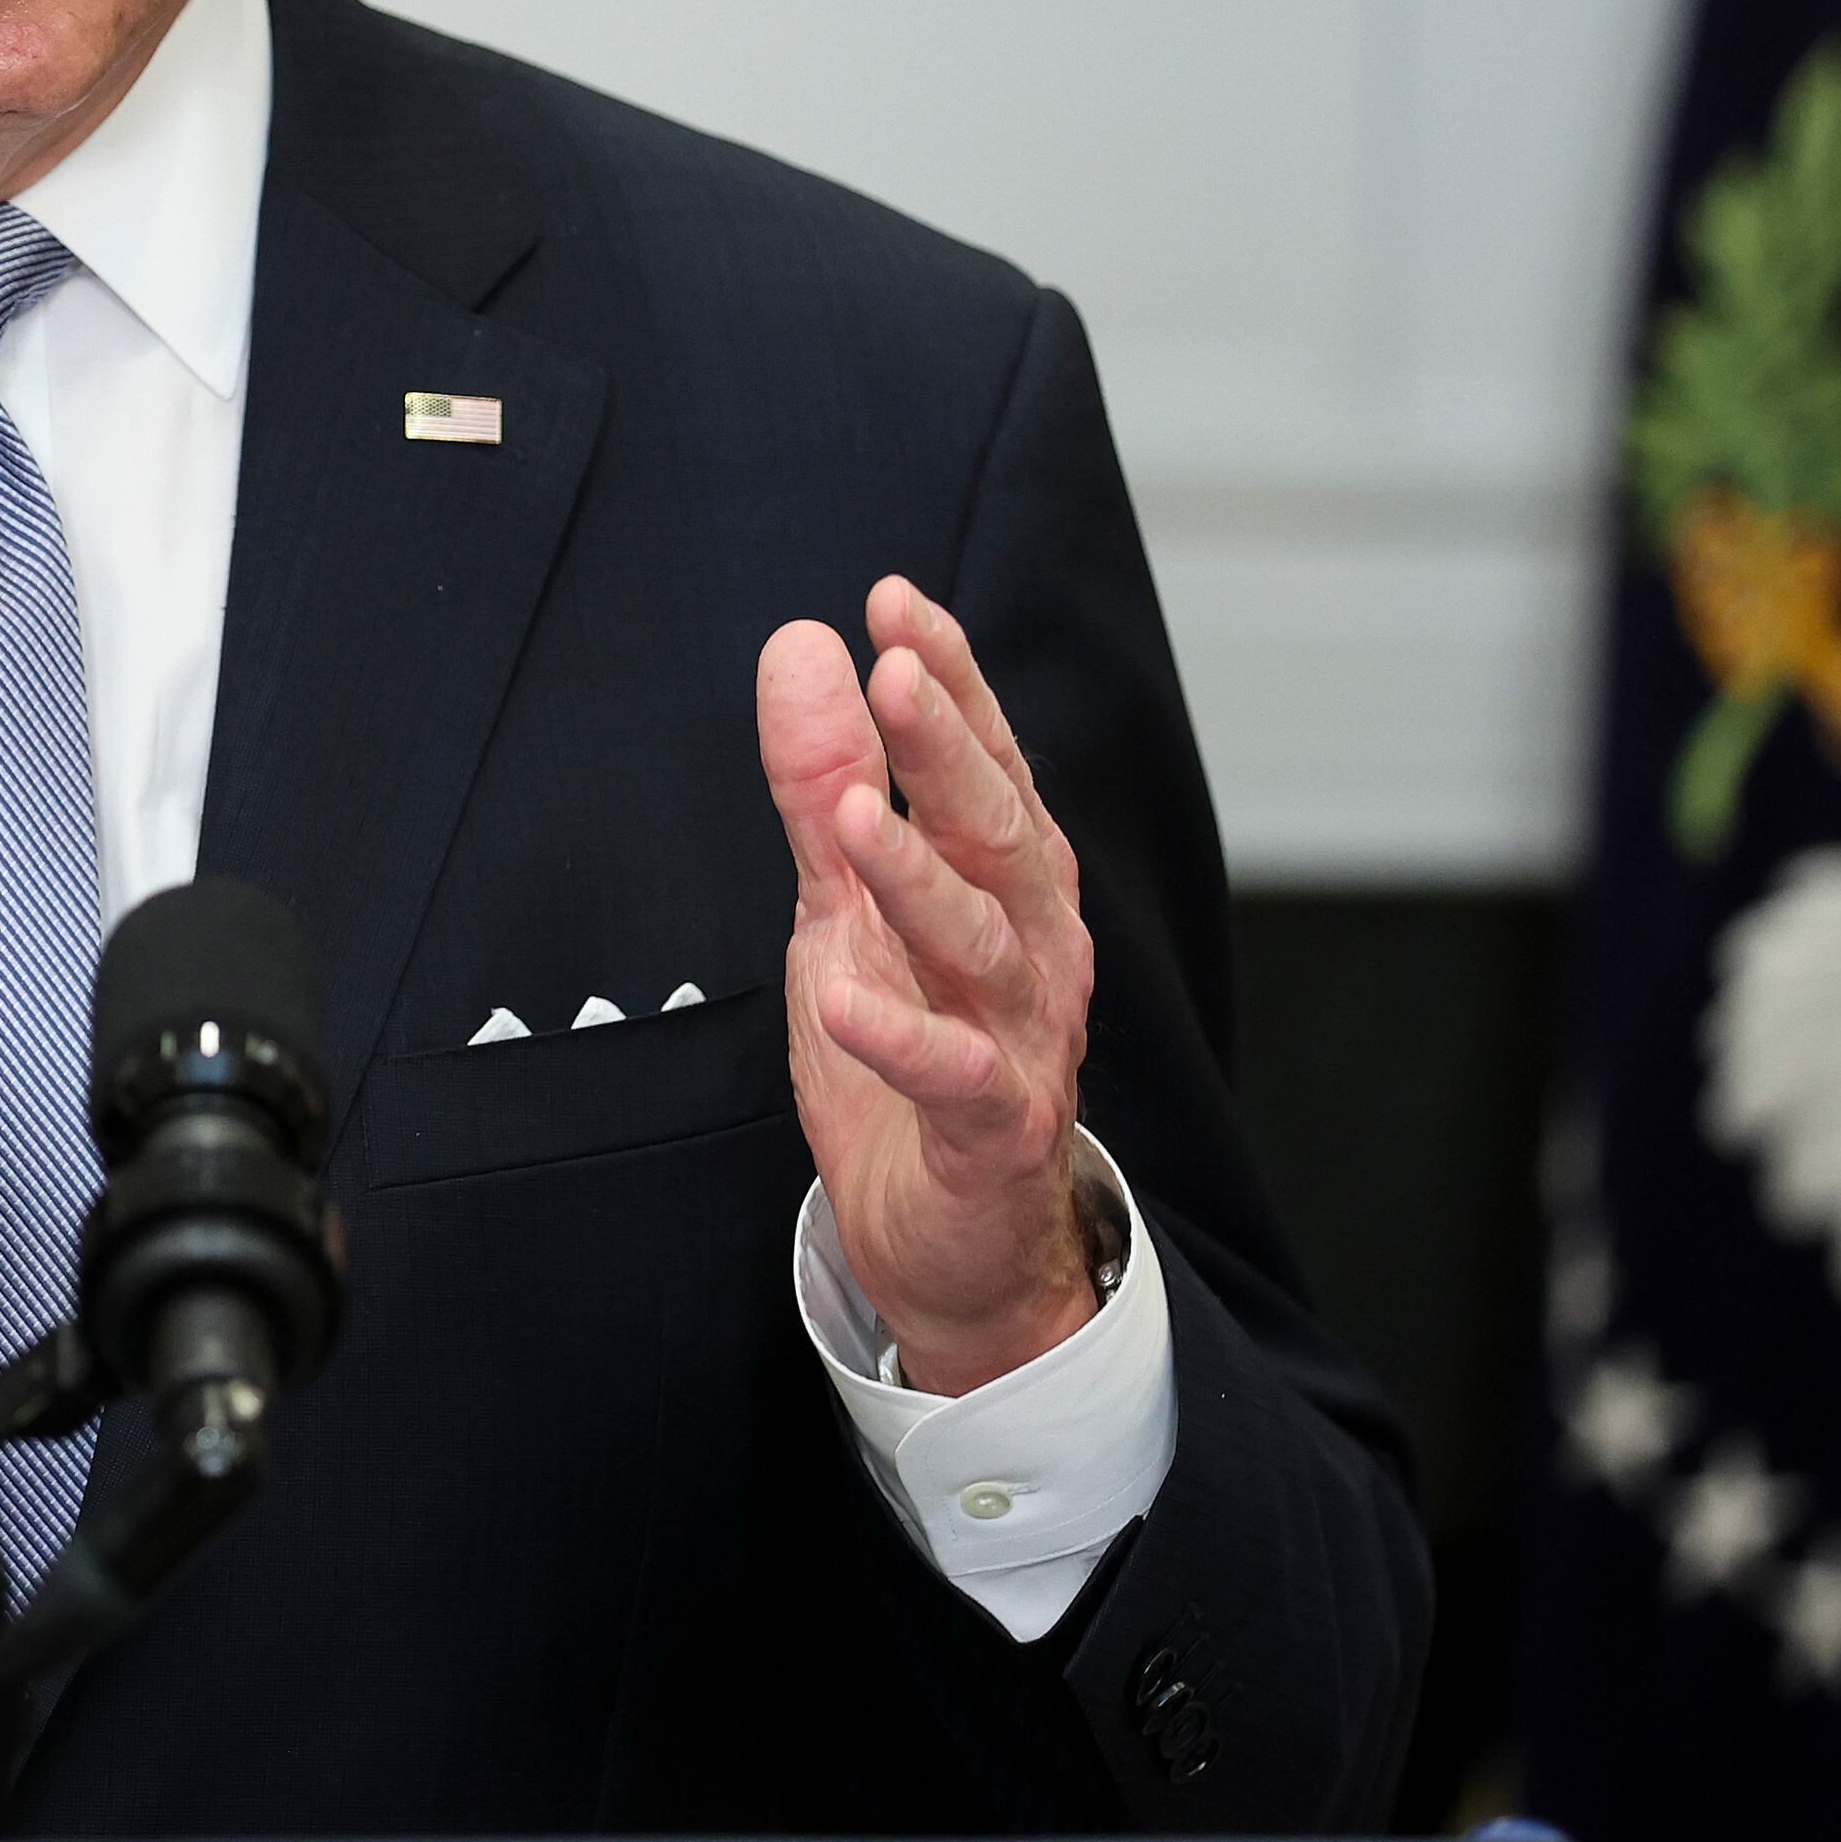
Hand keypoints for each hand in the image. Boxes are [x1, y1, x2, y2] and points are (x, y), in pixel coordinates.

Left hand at [759, 580, 1098, 1398]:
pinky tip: (842, 1001)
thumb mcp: (845, 907)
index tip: (895, 602)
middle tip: (896, 674)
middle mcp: (1035, 946)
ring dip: (920, 880)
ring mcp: (1023, 1039)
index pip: (987, 762)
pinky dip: (901, 1039)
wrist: (956, 1239)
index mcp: (1009, 882)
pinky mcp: (992, 1130)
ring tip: (853, 823)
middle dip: (950, 752)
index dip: (951, 683)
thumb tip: (805, 647)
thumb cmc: (906, 1054)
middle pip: (999, 834)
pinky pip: (954, 1078)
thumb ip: (825, 785)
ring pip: (984, 945)